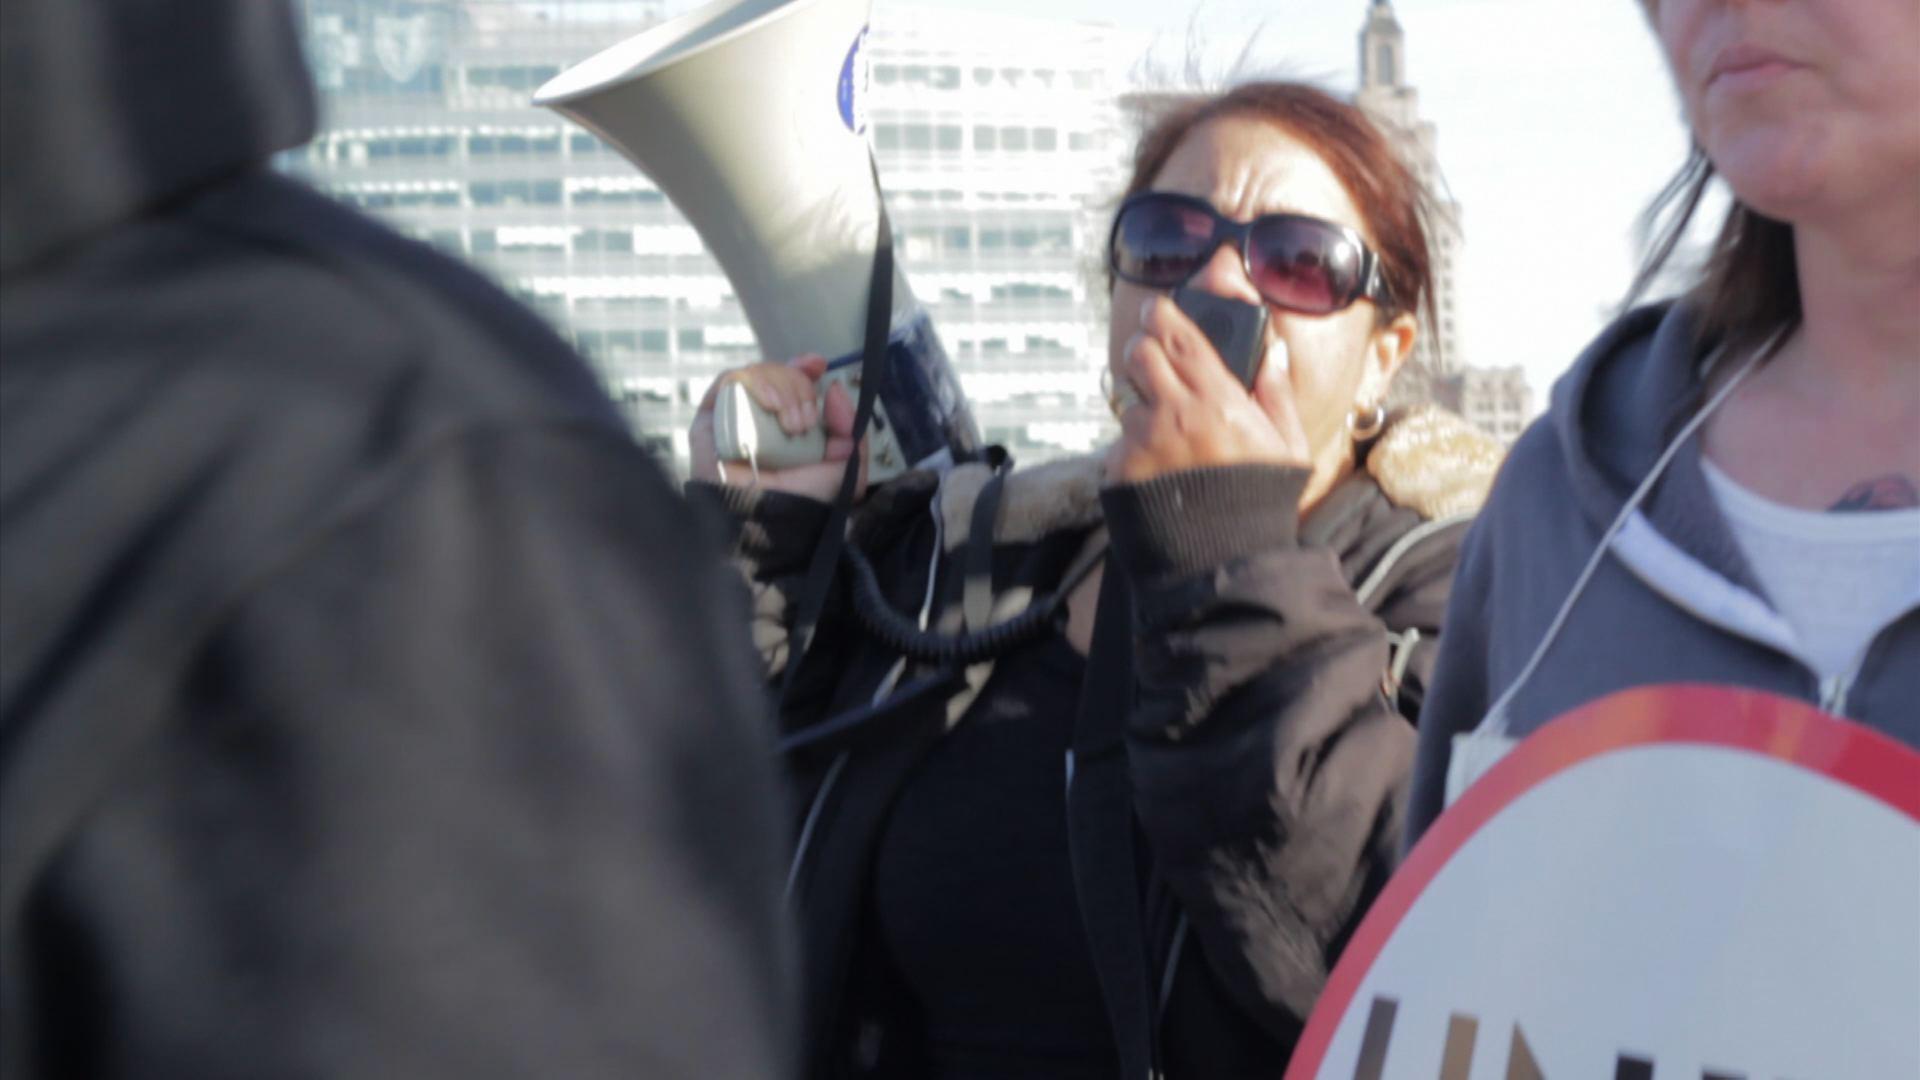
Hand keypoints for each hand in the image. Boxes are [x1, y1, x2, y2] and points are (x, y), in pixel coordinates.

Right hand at [690, 355, 867, 502]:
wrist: (767, 518)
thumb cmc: (802, 502)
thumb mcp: (844, 470)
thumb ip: (851, 431)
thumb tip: (834, 390)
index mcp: (787, 425)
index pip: (792, 381)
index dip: (804, 368)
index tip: (819, 366)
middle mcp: (761, 417)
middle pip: (781, 373)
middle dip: (800, 388)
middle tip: (805, 423)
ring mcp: (735, 415)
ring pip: (760, 372)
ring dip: (784, 388)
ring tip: (790, 424)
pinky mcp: (710, 417)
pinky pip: (732, 380)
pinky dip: (757, 383)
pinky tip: (771, 406)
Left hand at [1105, 295, 1310, 485]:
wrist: (1223, 562)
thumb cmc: (1261, 504)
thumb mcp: (1287, 448)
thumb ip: (1277, 395)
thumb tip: (1271, 353)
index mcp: (1218, 401)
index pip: (1180, 337)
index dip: (1163, 314)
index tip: (1157, 307)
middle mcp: (1174, 413)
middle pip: (1140, 354)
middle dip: (1145, 349)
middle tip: (1154, 358)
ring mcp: (1142, 441)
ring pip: (1128, 401)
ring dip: (1144, 409)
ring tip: (1170, 441)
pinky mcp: (1119, 468)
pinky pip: (1120, 444)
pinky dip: (1135, 450)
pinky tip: (1159, 474)